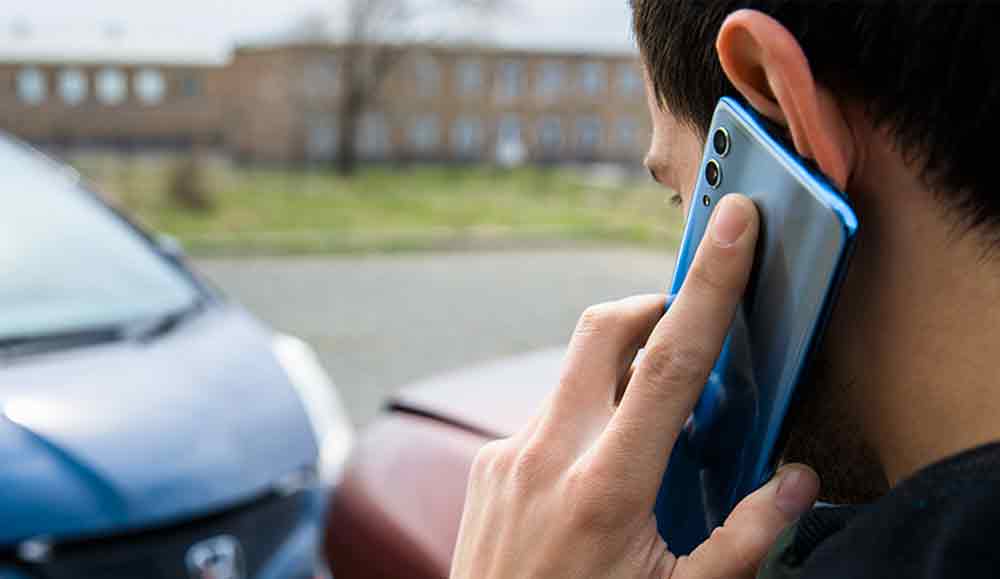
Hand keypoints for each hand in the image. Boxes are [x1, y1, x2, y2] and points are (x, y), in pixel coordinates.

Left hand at [450, 195, 818, 578]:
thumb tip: (792, 481)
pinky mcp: (486, 463)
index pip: (670, 362)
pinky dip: (584, 420)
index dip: (710, 285)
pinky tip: (594, 474)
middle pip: (601, 329)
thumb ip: (744, 540)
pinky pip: (547, 415)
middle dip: (650, 307)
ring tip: (644, 439)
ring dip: (617, 379)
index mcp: (606, 487)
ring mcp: (508, 455)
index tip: (734, 224)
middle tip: (685, 330)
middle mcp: (548, 455)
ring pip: (574, 375)